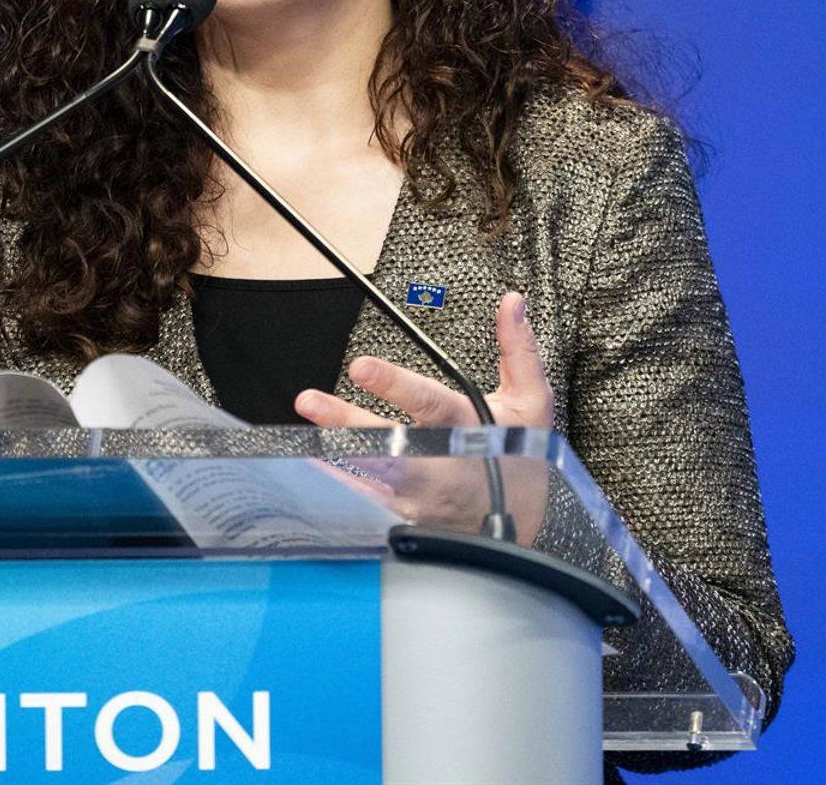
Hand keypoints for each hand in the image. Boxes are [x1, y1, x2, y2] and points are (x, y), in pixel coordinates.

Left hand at [294, 291, 553, 536]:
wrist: (521, 525)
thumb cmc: (522, 455)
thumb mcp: (531, 401)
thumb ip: (517, 349)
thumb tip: (511, 300)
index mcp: (469, 429)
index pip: (429, 403)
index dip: (395, 386)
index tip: (360, 367)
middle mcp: (440, 465)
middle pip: (387, 445)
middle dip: (345, 424)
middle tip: (308, 400)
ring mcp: (420, 497)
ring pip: (368, 478)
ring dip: (330, 456)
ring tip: (294, 437)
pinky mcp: (404, 516)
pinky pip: (363, 502)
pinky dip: (336, 486)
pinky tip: (307, 469)